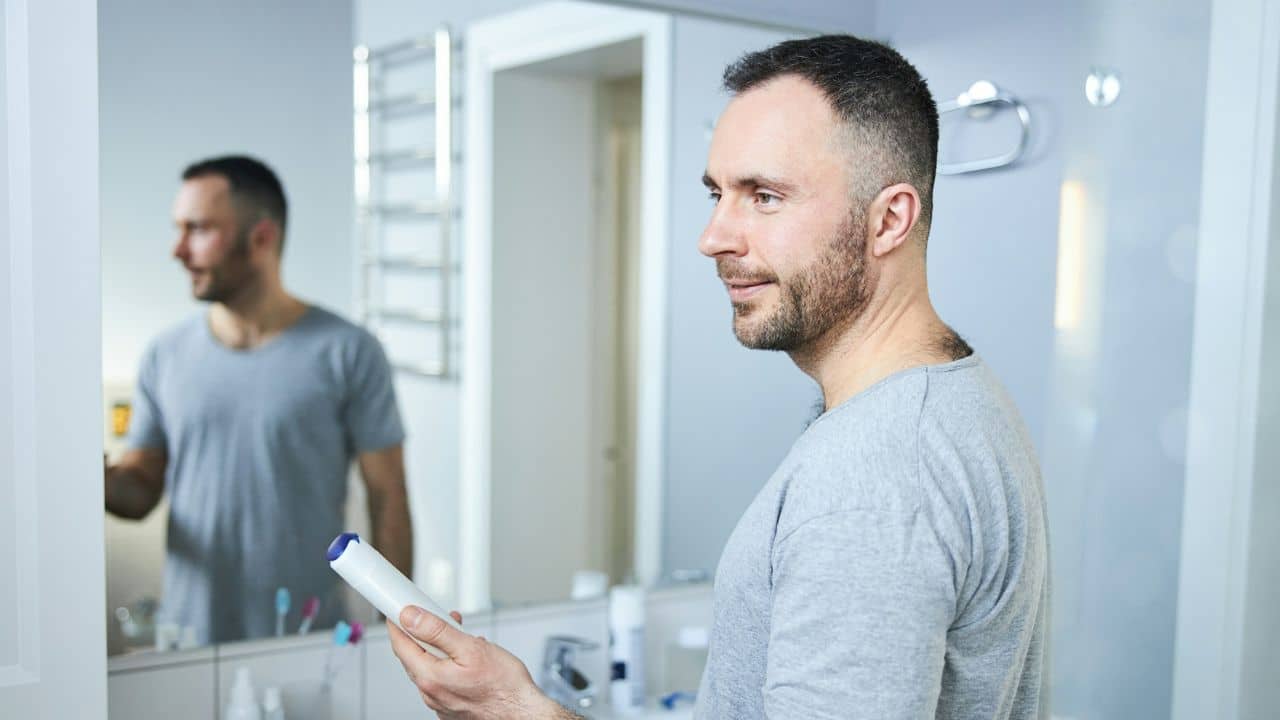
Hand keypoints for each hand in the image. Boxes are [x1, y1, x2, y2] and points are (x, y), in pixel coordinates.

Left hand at [388, 606, 570, 718]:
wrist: (522, 712)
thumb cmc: (504, 685)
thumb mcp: (471, 648)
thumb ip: (437, 631)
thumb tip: (411, 617)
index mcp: (430, 678)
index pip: (401, 645)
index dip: (398, 623)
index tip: (399, 609)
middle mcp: (431, 693)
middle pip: (414, 656)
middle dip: (424, 633)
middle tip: (438, 616)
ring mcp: (440, 703)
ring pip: (430, 667)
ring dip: (440, 648)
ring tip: (462, 636)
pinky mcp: (451, 707)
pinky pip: (442, 679)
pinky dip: (449, 664)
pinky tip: (467, 658)